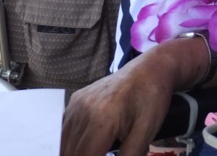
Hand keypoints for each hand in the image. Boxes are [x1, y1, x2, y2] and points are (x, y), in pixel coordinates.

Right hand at [61, 51, 175, 155]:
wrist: (150, 69)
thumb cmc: (151, 99)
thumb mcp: (146, 132)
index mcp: (102, 118)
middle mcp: (83, 109)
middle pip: (71, 152)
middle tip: (104, 154)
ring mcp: (76, 103)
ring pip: (65, 142)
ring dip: (76, 152)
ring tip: (97, 150)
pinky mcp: (75, 99)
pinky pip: (65, 128)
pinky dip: (72, 141)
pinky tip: (87, 145)